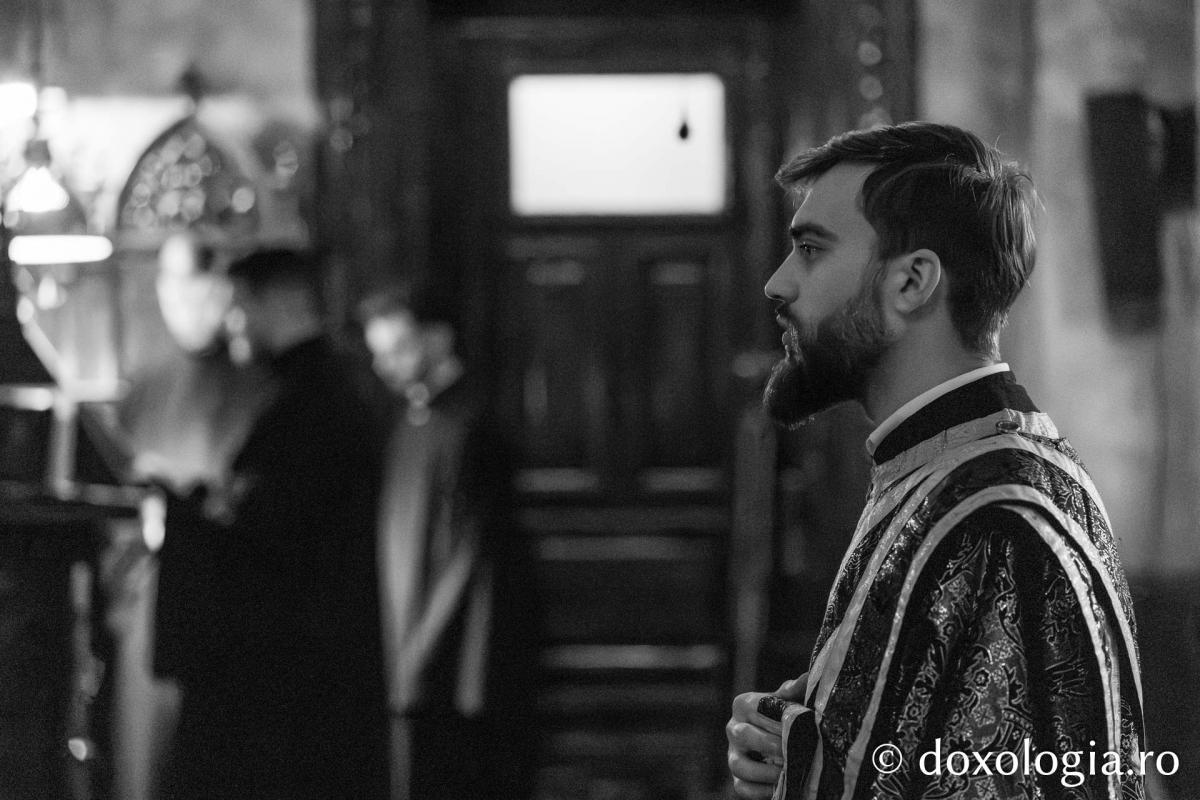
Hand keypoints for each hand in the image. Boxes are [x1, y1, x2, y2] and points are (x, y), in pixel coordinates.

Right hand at [726, 674, 807, 798]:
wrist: (782, 742)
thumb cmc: (786, 718)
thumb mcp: (791, 701)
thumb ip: (796, 690)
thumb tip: (808, 678)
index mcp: (743, 704)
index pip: (755, 708)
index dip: (777, 718)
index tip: (798, 724)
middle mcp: (733, 728)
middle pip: (744, 736)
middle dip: (771, 745)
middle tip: (794, 750)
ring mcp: (733, 755)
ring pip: (739, 766)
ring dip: (766, 771)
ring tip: (788, 772)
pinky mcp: (737, 779)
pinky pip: (742, 788)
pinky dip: (762, 791)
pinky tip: (780, 786)